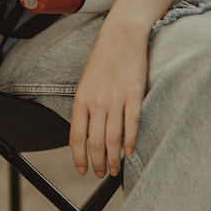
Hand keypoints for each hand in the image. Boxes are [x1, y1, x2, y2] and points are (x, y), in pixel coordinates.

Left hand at [69, 20, 148, 177]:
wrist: (121, 37)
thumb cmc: (103, 60)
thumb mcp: (86, 84)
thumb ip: (84, 108)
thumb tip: (84, 133)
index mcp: (81, 99)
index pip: (76, 137)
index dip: (79, 157)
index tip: (83, 170)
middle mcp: (96, 102)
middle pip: (95, 142)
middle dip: (97, 163)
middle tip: (100, 174)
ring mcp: (115, 99)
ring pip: (113, 138)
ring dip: (113, 158)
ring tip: (114, 169)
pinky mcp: (134, 95)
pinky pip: (131, 124)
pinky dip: (130, 141)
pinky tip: (129, 151)